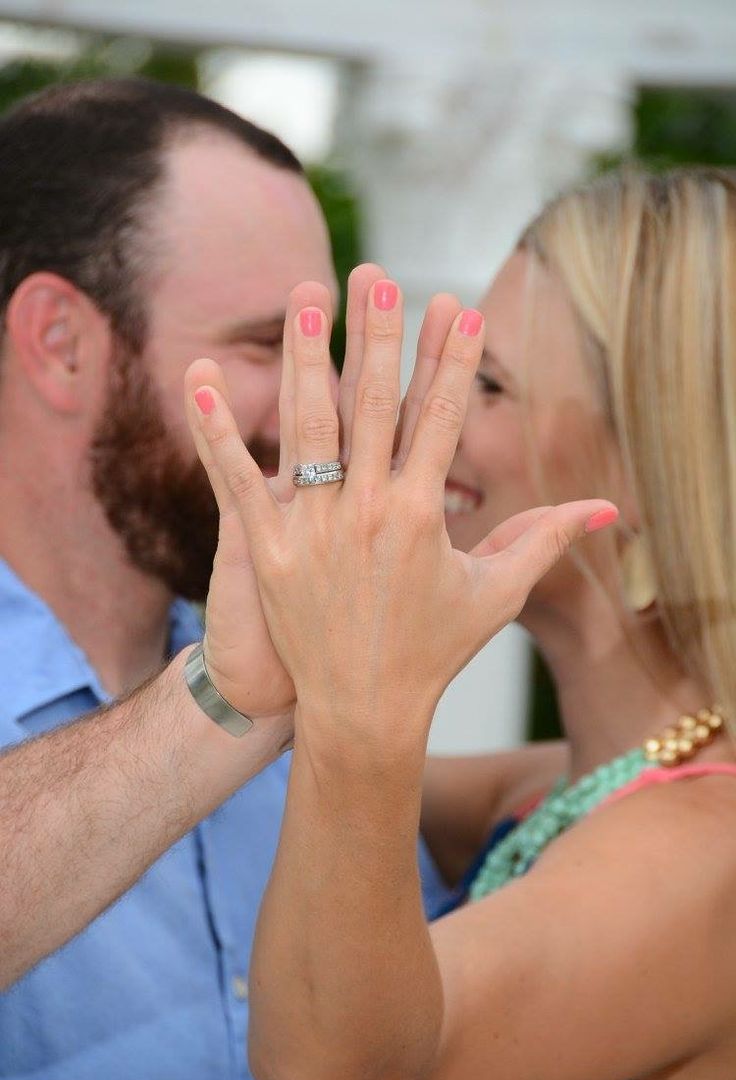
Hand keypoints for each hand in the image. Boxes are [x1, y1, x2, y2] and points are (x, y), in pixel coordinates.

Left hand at [186, 279, 616, 742]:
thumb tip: (604, 509)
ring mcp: (314, 530)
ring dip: (307, 358)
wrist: (364, 711)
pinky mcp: (268, 551)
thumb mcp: (496, 593)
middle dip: (379, 335)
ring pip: (310, 427)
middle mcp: (369, 512)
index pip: (441, 419)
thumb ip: (545, 539)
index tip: (458, 306)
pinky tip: (201, 376)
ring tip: (306, 297)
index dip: (451, 359)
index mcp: (424, 515)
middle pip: (375, 406)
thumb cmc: (433, 650)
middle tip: (378, 275)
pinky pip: (238, 480)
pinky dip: (217, 429)